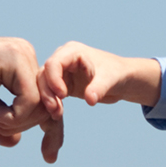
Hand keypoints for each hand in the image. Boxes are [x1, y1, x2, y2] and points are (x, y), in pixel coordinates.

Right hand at [0, 35, 56, 155]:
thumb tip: (16, 139)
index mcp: (16, 66)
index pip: (43, 101)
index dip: (46, 128)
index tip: (43, 153)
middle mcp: (23, 55)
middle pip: (48, 105)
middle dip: (23, 125)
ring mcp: (21, 54)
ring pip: (41, 104)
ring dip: (14, 121)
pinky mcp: (15, 58)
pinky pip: (30, 100)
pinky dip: (11, 116)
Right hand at [36, 44, 162, 163]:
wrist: (121, 80)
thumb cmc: (117, 74)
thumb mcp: (110, 79)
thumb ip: (99, 88)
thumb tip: (90, 100)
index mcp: (72, 51)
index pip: (53, 63)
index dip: (53, 79)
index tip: (63, 96)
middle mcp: (62, 59)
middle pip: (44, 74)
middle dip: (47, 93)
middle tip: (55, 111)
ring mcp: (60, 72)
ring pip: (43, 85)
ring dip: (47, 100)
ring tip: (57, 114)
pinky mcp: (61, 85)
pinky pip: (50, 94)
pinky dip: (51, 104)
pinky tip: (57, 115)